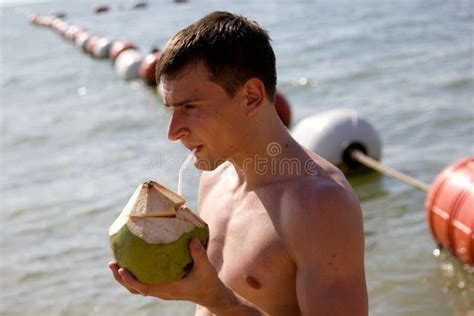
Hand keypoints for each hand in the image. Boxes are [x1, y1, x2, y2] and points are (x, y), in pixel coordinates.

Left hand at [108, 238, 224, 304]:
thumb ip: (199, 254)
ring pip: (138, 289)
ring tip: (115, 265)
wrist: (211, 294)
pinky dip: (135, 277)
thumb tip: (192, 239)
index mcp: (170, 289)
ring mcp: (162, 291)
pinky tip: (134, 264)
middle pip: (135, 290)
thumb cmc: (207, 281)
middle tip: (112, 263)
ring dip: (125, 279)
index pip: (145, 289)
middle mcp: (163, 292)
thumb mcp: (206, 268)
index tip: (120, 270)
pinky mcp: (164, 288)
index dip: (130, 281)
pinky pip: (145, 284)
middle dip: (121, 278)